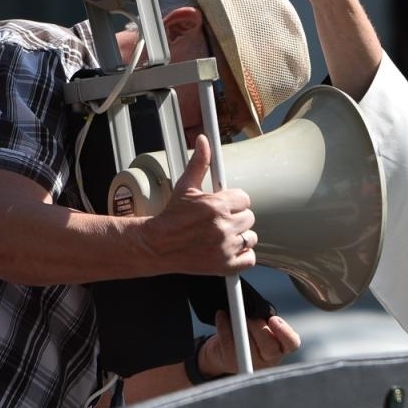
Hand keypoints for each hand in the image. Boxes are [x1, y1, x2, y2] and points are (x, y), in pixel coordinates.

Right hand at [138, 136, 255, 274]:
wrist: (157, 246)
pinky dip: (243, 256)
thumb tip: (204, 142)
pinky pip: (250, 258)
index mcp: (216, 206)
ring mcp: (226, 247)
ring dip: (240, 236)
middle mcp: (223, 227)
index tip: (224, 206)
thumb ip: (199, 163)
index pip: (244, 199)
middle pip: (249, 217)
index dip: (234, 202)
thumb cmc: (171, 218)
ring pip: (251, 237)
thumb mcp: (185, 187)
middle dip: (236, 218)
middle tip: (220, 221)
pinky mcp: (226, 265)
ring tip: (222, 235)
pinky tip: (229, 249)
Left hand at [197, 310, 299, 376]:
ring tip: (234, 312)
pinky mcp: (230, 362)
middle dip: (258, 328)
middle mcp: (269, 360)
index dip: (284, 332)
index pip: (292, 343)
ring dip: (239, 324)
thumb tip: (255, 309)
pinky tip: (221, 315)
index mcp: (281, 349)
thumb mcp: (263, 326)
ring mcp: (250, 364)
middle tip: (250, 315)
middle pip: (269, 347)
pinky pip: (227, 342)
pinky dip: (223, 325)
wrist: (226, 353)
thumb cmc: (251, 335)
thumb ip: (266, 320)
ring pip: (246, 346)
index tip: (273, 319)